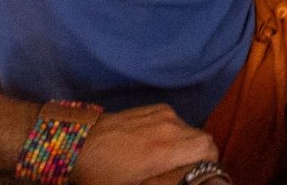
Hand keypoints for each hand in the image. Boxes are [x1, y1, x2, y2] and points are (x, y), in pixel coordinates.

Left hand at [70, 101, 218, 184]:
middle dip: (199, 155)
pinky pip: (176, 120)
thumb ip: (161, 182)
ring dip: (186, 144)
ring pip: (189, 129)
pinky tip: (158, 144)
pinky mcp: (152, 108)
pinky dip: (175, 132)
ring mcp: (160, 114)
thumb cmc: (101, 173)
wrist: (76, 144)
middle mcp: (166, 126)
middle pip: (202, 137)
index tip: (200, 173)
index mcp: (162, 149)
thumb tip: (178, 179)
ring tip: (169, 159)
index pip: (206, 146)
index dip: (210, 161)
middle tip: (186, 170)